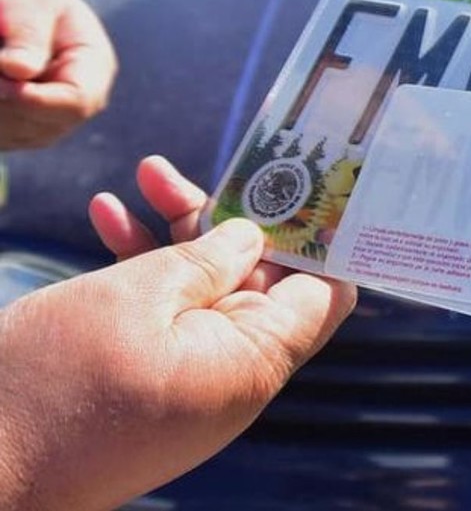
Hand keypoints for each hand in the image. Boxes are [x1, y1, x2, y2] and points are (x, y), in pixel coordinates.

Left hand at [0, 0, 116, 149]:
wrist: (20, 13)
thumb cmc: (30, 2)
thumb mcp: (33, 3)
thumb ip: (28, 34)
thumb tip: (17, 70)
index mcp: (94, 68)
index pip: (77, 101)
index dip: (38, 100)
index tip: (2, 84)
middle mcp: (78, 104)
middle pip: (43, 124)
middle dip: (5, 101)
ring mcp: (50, 122)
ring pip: (15, 134)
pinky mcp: (21, 130)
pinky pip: (1, 136)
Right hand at [0, 156, 356, 510]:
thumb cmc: (56, 386)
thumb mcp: (136, 298)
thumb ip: (205, 260)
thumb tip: (252, 236)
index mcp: (255, 360)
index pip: (325, 294)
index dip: (319, 237)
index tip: (301, 185)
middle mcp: (236, 376)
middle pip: (260, 281)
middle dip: (228, 221)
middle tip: (180, 174)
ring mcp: (195, 383)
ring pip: (207, 293)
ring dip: (177, 235)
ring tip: (143, 177)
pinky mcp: (153, 386)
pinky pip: (169, 322)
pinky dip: (146, 272)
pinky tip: (108, 219)